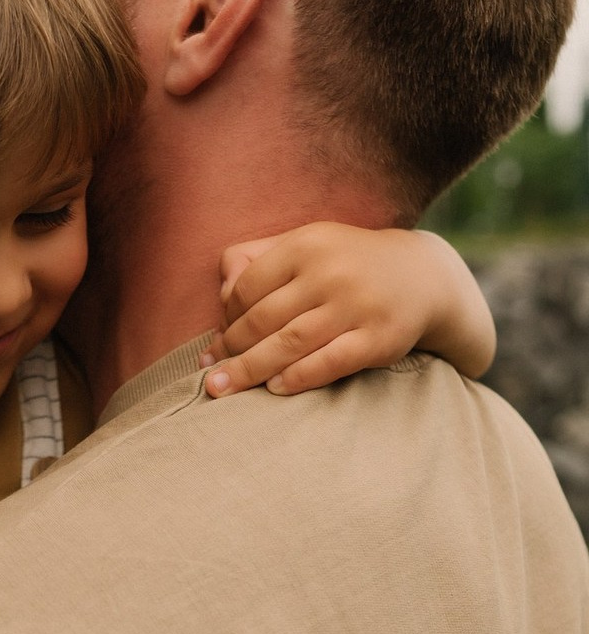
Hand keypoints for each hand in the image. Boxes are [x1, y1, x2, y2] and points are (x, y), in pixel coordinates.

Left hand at [200, 224, 494, 397]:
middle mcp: (331, 272)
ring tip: (221, 388)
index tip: (217, 342)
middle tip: (210, 375)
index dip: (226, 319)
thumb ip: (258, 257)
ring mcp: (356, 305)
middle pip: (262, 319)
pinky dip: (296, 378)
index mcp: (307, 245)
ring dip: (249, 370)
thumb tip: (221, 287)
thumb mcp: (306, 245)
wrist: (423, 276)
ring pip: (288, 344)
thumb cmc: (346, 264)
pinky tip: (274, 388)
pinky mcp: (377, 338)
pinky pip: (327, 363)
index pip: (247, 288)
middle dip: (230, 350)